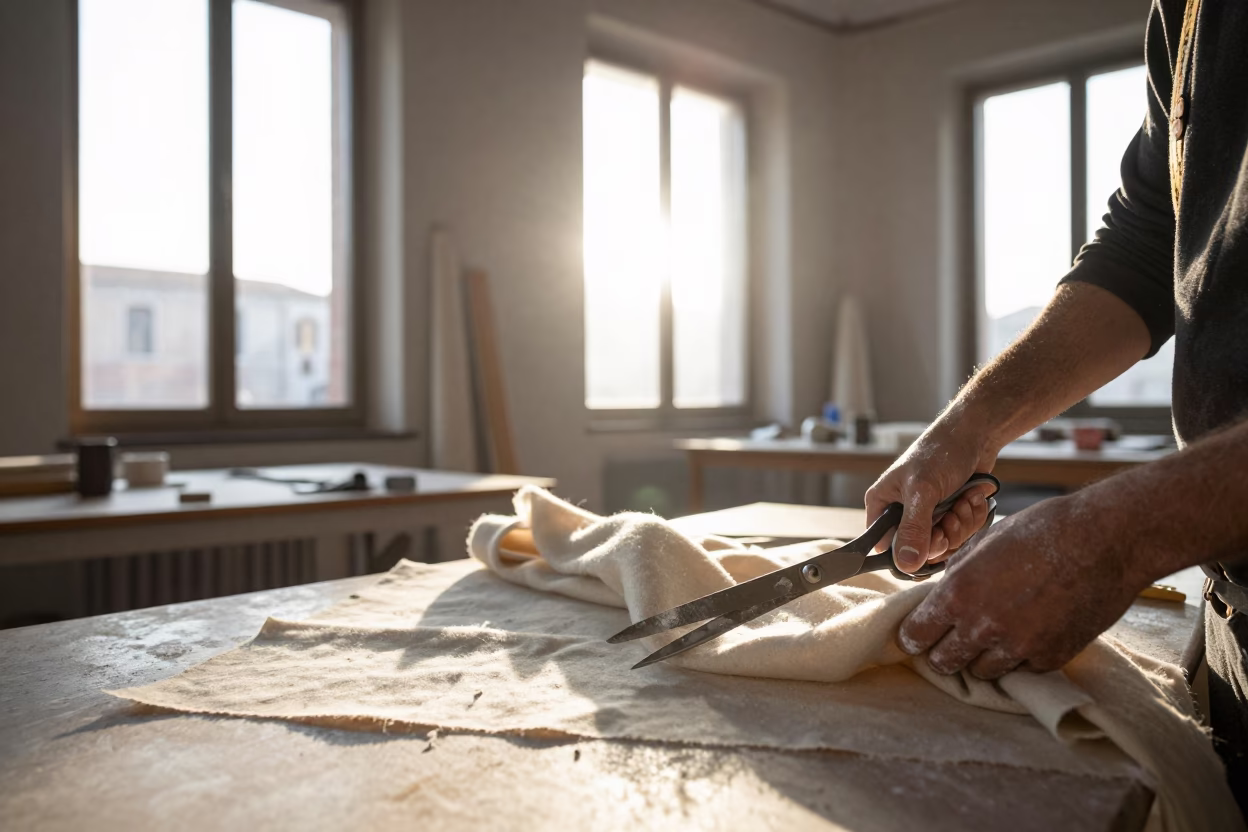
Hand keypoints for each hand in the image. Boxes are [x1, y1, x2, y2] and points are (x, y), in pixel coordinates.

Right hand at [865, 422, 999, 571]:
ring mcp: (928, 517)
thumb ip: (914, 528)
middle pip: (922, 551)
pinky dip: (972, 517)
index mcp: (882, 506)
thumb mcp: (923, 491)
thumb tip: (906, 564)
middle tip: (952, 512)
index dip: (910, 551)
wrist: (973, 436)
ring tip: (963, 498)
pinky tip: (971, 497)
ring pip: (946, 544)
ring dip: (963, 522)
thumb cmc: (939, 453)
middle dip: (945, 533)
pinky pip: (963, 535)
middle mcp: (902, 514)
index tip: (934, 536)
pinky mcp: (950, 516)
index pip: (886, 548)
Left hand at [896, 494, 1147, 678]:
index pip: (915, 635)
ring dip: (980, 656)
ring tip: (994, 633)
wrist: (1104, 540)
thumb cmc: (1042, 530)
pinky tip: (1027, 632)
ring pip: (980, 671)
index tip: (917, 635)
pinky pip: (1019, 671)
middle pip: (943, 662)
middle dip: (942, 651)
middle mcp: (983, 626)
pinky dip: (1017, 658)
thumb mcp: (985, 543)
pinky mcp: (1049, 659)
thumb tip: (941, 594)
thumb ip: (957, 574)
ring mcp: (1018, 648)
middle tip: (951, 638)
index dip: (913, 636)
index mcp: (959, 593)